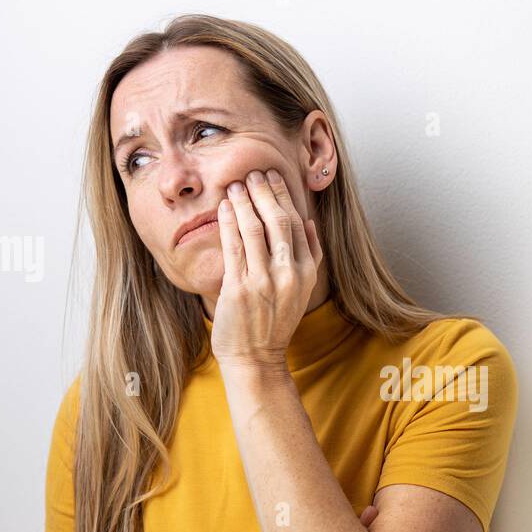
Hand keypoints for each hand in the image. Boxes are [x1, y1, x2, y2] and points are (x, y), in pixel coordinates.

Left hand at [210, 168, 323, 367]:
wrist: (256, 358)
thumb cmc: (274, 323)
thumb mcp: (301, 290)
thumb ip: (308, 256)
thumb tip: (308, 222)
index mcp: (306, 273)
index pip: (297, 224)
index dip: (284, 196)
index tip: (273, 177)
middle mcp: (288, 275)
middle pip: (278, 221)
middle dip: (264, 191)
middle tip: (253, 173)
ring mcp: (263, 282)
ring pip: (255, 229)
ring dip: (244, 202)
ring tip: (235, 184)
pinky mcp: (239, 289)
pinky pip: (234, 247)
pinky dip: (228, 223)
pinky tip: (223, 207)